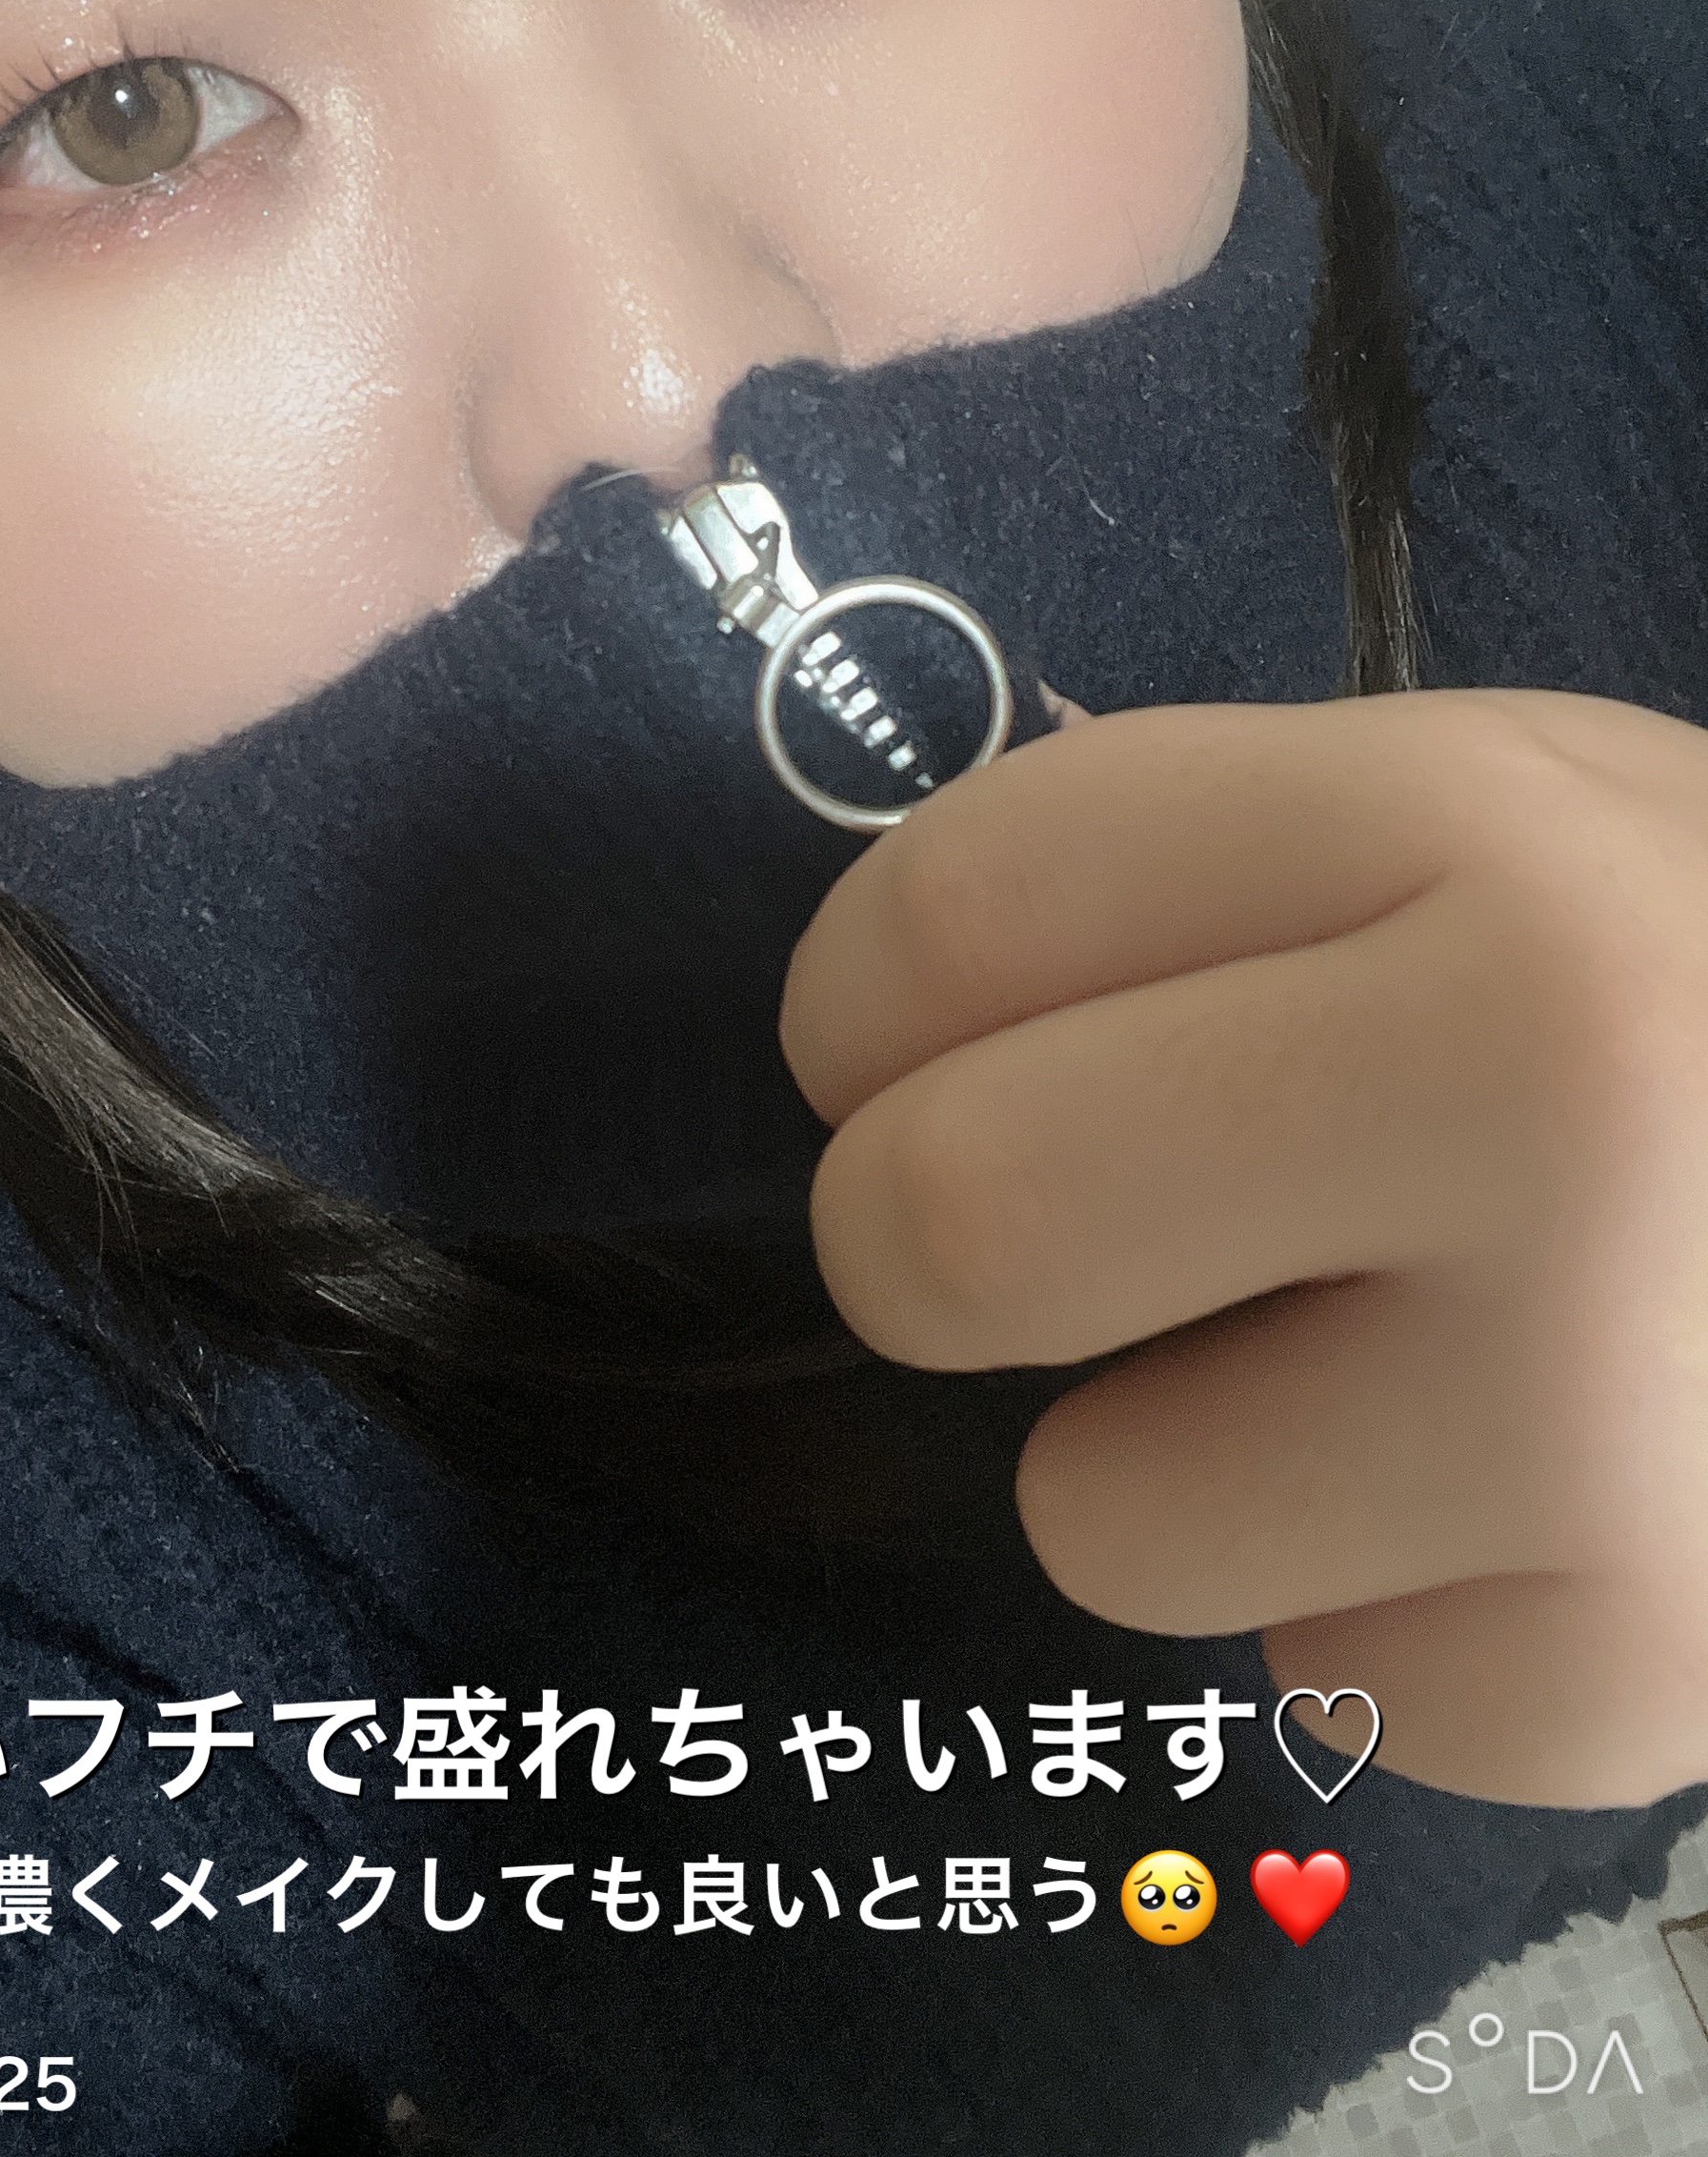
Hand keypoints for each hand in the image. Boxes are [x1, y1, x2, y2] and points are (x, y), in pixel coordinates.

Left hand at [779, 690, 1707, 1807]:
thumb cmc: (1705, 990)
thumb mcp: (1503, 814)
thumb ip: (1205, 878)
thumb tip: (889, 1034)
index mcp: (1470, 841)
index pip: (953, 918)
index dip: (869, 1001)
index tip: (908, 1041)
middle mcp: (1542, 1106)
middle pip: (947, 1222)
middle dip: (926, 1236)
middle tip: (1058, 1227)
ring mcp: (1602, 1421)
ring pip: (1090, 1511)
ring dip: (1180, 1447)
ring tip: (1380, 1365)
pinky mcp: (1635, 1679)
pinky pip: (1303, 1672)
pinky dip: (1376, 1599)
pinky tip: (1529, 1496)